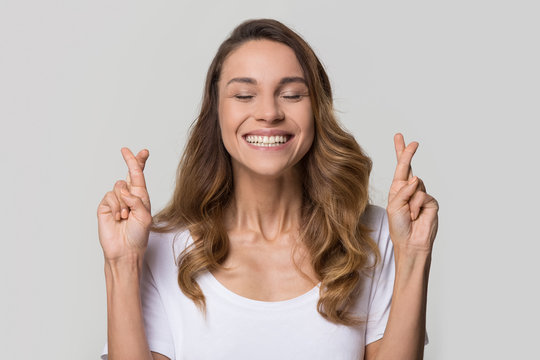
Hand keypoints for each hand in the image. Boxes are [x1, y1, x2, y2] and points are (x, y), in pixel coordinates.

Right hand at [97, 148, 151, 262]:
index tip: (143, 151)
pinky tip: (118, 217)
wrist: (125, 250)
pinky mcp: (105, 206)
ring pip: (119, 187)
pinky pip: (110, 196)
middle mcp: (129, 197)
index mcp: (141, 198)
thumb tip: (124, 189)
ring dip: (124, 202)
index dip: (140, 163)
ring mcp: (116, 201)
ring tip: (126, 216)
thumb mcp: (145, 216)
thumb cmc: (138, 236)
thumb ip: (137, 200)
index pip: (140, 177)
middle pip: (129, 174)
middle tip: (126, 151)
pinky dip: (116, 206)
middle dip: (130, 161)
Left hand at [387, 134, 438, 254]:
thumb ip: (402, 191)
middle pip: (409, 167)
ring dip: (408, 201)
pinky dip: (416, 206)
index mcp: (398, 189)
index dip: (401, 152)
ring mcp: (421, 195)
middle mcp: (409, 190)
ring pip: (416, 185)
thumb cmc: (399, 227)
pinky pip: (423, 196)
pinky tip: (415, 216)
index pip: (400, 168)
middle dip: (408, 154)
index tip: (400, 137)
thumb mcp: (393, 207)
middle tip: (412, 142)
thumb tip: (416, 178)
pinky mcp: (431, 202)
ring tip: (407, 215)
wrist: (410, 243)